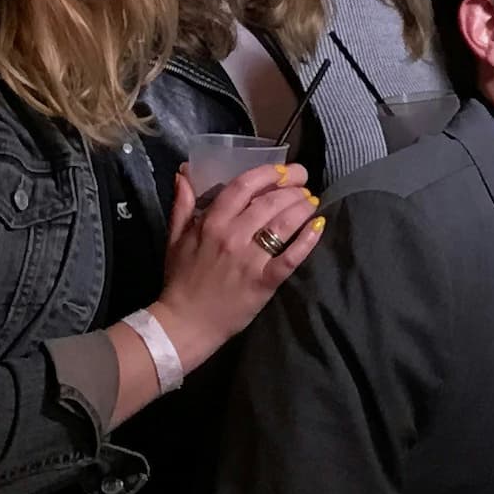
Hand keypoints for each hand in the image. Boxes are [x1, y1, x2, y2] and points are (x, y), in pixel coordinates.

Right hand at [151, 162, 320, 360]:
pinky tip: (318, 226)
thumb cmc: (180, 280)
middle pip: (270, 202)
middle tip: (304, 184)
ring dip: (302, 208)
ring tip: (312, 201)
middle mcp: (232, 236)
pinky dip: (307, 240)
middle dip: (293, 188)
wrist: (185, 323)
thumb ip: (181, 204)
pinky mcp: (264, 281)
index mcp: (211, 222)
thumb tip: (185, 173)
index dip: (268, 173)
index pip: (244, 185)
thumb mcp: (175, 238)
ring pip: (283, 224)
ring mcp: (250, 259)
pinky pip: (291, 257)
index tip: (284, 170)